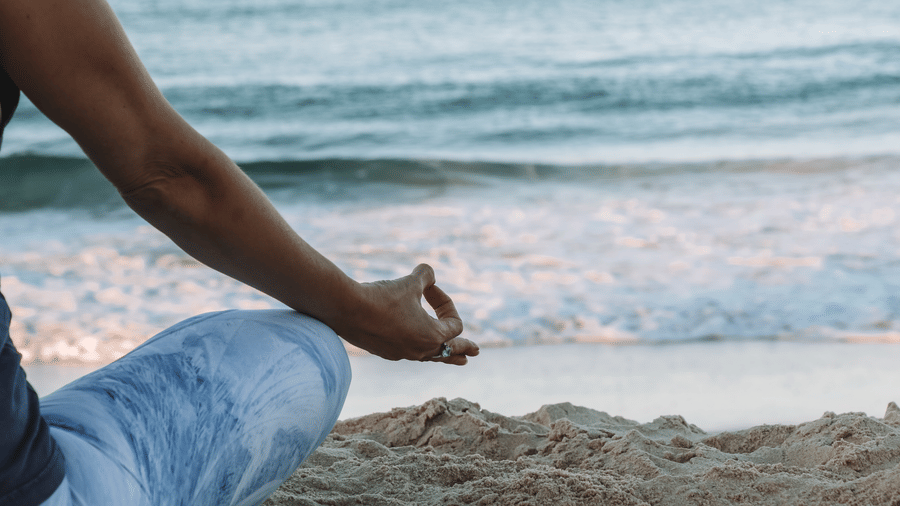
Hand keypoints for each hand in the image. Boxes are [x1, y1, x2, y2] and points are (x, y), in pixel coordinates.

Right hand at [332, 264, 478, 364]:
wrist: (347, 310)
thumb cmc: (382, 297)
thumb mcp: (410, 282)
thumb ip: (426, 276)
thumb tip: (430, 273)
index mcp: (432, 336)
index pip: (454, 324)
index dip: (446, 302)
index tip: (429, 288)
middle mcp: (420, 350)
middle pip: (449, 351)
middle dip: (463, 348)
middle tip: (475, 352)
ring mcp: (402, 354)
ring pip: (430, 357)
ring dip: (444, 354)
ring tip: (457, 360)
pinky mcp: (385, 352)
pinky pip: (409, 353)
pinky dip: (418, 348)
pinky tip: (416, 348)